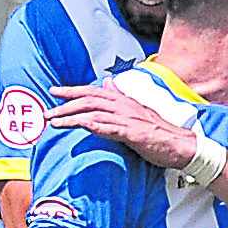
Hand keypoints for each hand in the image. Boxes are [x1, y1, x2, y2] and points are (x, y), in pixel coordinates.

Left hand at [47, 82, 202, 171]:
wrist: (180, 145)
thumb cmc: (157, 131)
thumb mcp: (136, 110)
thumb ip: (119, 97)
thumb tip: (107, 82)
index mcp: (123, 100)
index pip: (93, 91)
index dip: (72, 90)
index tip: (54, 91)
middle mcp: (124, 105)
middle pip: (89, 99)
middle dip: (65, 103)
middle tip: (46, 111)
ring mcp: (128, 118)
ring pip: (94, 112)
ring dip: (71, 116)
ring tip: (53, 122)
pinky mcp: (133, 133)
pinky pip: (108, 127)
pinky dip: (92, 125)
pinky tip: (79, 127)